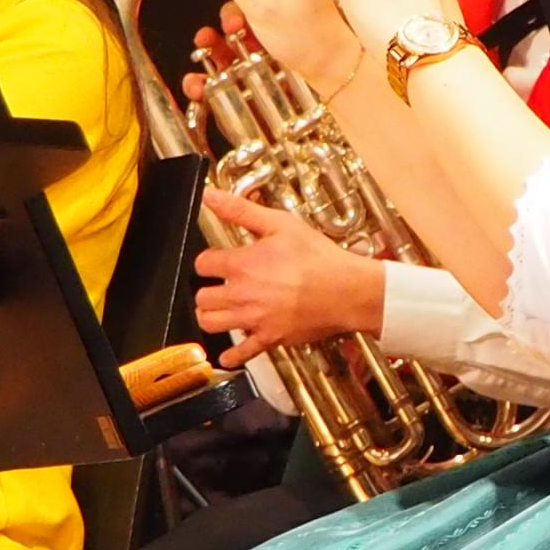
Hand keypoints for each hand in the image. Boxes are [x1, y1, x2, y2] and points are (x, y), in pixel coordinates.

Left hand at [190, 188, 387, 360]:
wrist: (347, 290)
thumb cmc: (319, 257)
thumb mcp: (281, 224)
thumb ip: (240, 210)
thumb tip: (210, 195)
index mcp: (241, 264)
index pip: (203, 264)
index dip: (208, 261)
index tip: (217, 261)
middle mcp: (241, 294)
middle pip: (202, 297)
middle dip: (207, 290)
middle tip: (219, 287)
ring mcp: (254, 319)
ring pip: (211, 323)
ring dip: (212, 316)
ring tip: (221, 310)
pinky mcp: (270, 338)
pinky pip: (242, 353)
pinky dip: (232, 355)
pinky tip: (229, 353)